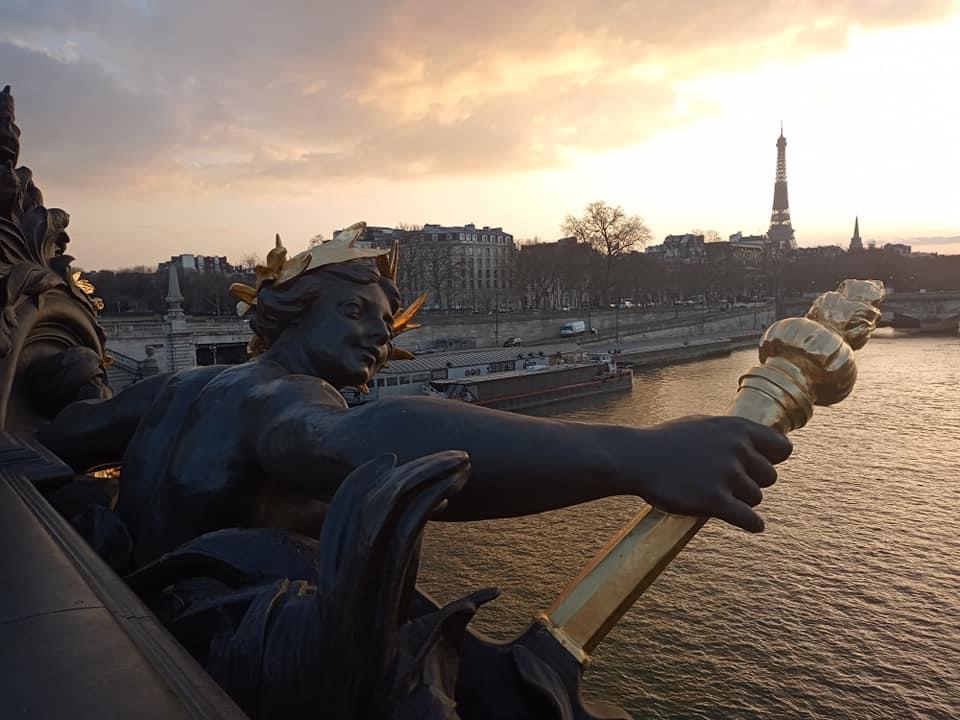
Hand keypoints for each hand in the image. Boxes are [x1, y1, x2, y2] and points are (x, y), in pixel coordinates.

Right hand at [635, 416, 792, 531]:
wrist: (636, 457)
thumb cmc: (668, 441)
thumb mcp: (704, 424)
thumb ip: (734, 433)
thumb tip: (764, 439)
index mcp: (736, 429)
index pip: (782, 448)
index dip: (771, 459)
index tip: (756, 467)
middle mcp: (736, 449)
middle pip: (770, 478)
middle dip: (751, 482)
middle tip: (727, 484)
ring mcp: (726, 475)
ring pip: (756, 499)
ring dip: (740, 501)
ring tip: (715, 495)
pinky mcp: (714, 501)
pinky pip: (750, 520)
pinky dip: (752, 524)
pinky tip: (750, 525)